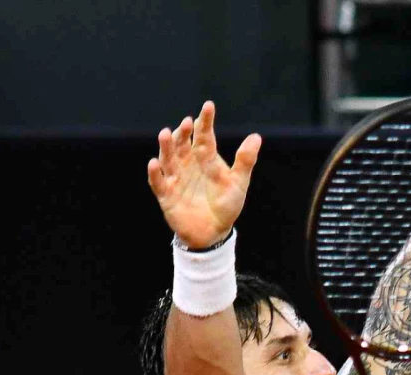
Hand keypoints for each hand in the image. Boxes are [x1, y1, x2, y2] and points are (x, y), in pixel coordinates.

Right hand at [147, 101, 261, 248]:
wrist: (214, 232)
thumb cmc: (226, 205)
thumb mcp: (238, 182)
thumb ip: (245, 161)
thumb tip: (256, 137)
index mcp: (205, 158)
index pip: (204, 136)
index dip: (205, 122)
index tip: (208, 107)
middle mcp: (188, 164)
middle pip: (182, 144)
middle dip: (183, 133)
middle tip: (187, 122)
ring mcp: (176, 179)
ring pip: (168, 159)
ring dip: (166, 147)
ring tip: (166, 134)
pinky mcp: (167, 195)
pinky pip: (159, 182)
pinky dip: (155, 173)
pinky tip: (154, 163)